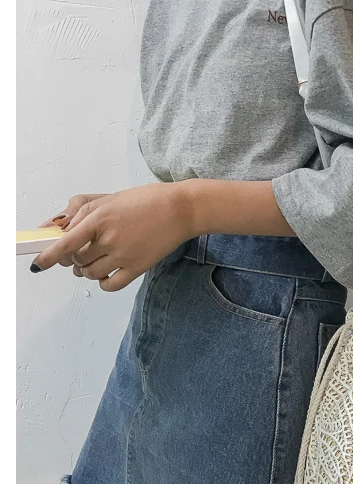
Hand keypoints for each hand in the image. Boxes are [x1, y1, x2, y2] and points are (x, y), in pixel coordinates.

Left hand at [30, 183, 194, 291]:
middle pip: (76, 260)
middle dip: (74, 258)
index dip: (48, 257)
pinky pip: (110, 284)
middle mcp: (110, 238)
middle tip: (83, 252)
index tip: (39, 265)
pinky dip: (103, 282)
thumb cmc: (150, 200)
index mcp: (100, 217)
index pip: (65, 243)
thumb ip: (86, 213)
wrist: (182, 209)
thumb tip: (65, 230)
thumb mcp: (112, 198)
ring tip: (98, 260)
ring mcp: (124, 254)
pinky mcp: (137, 267)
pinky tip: (107, 273)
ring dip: (87, 270)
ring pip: (90, 273)